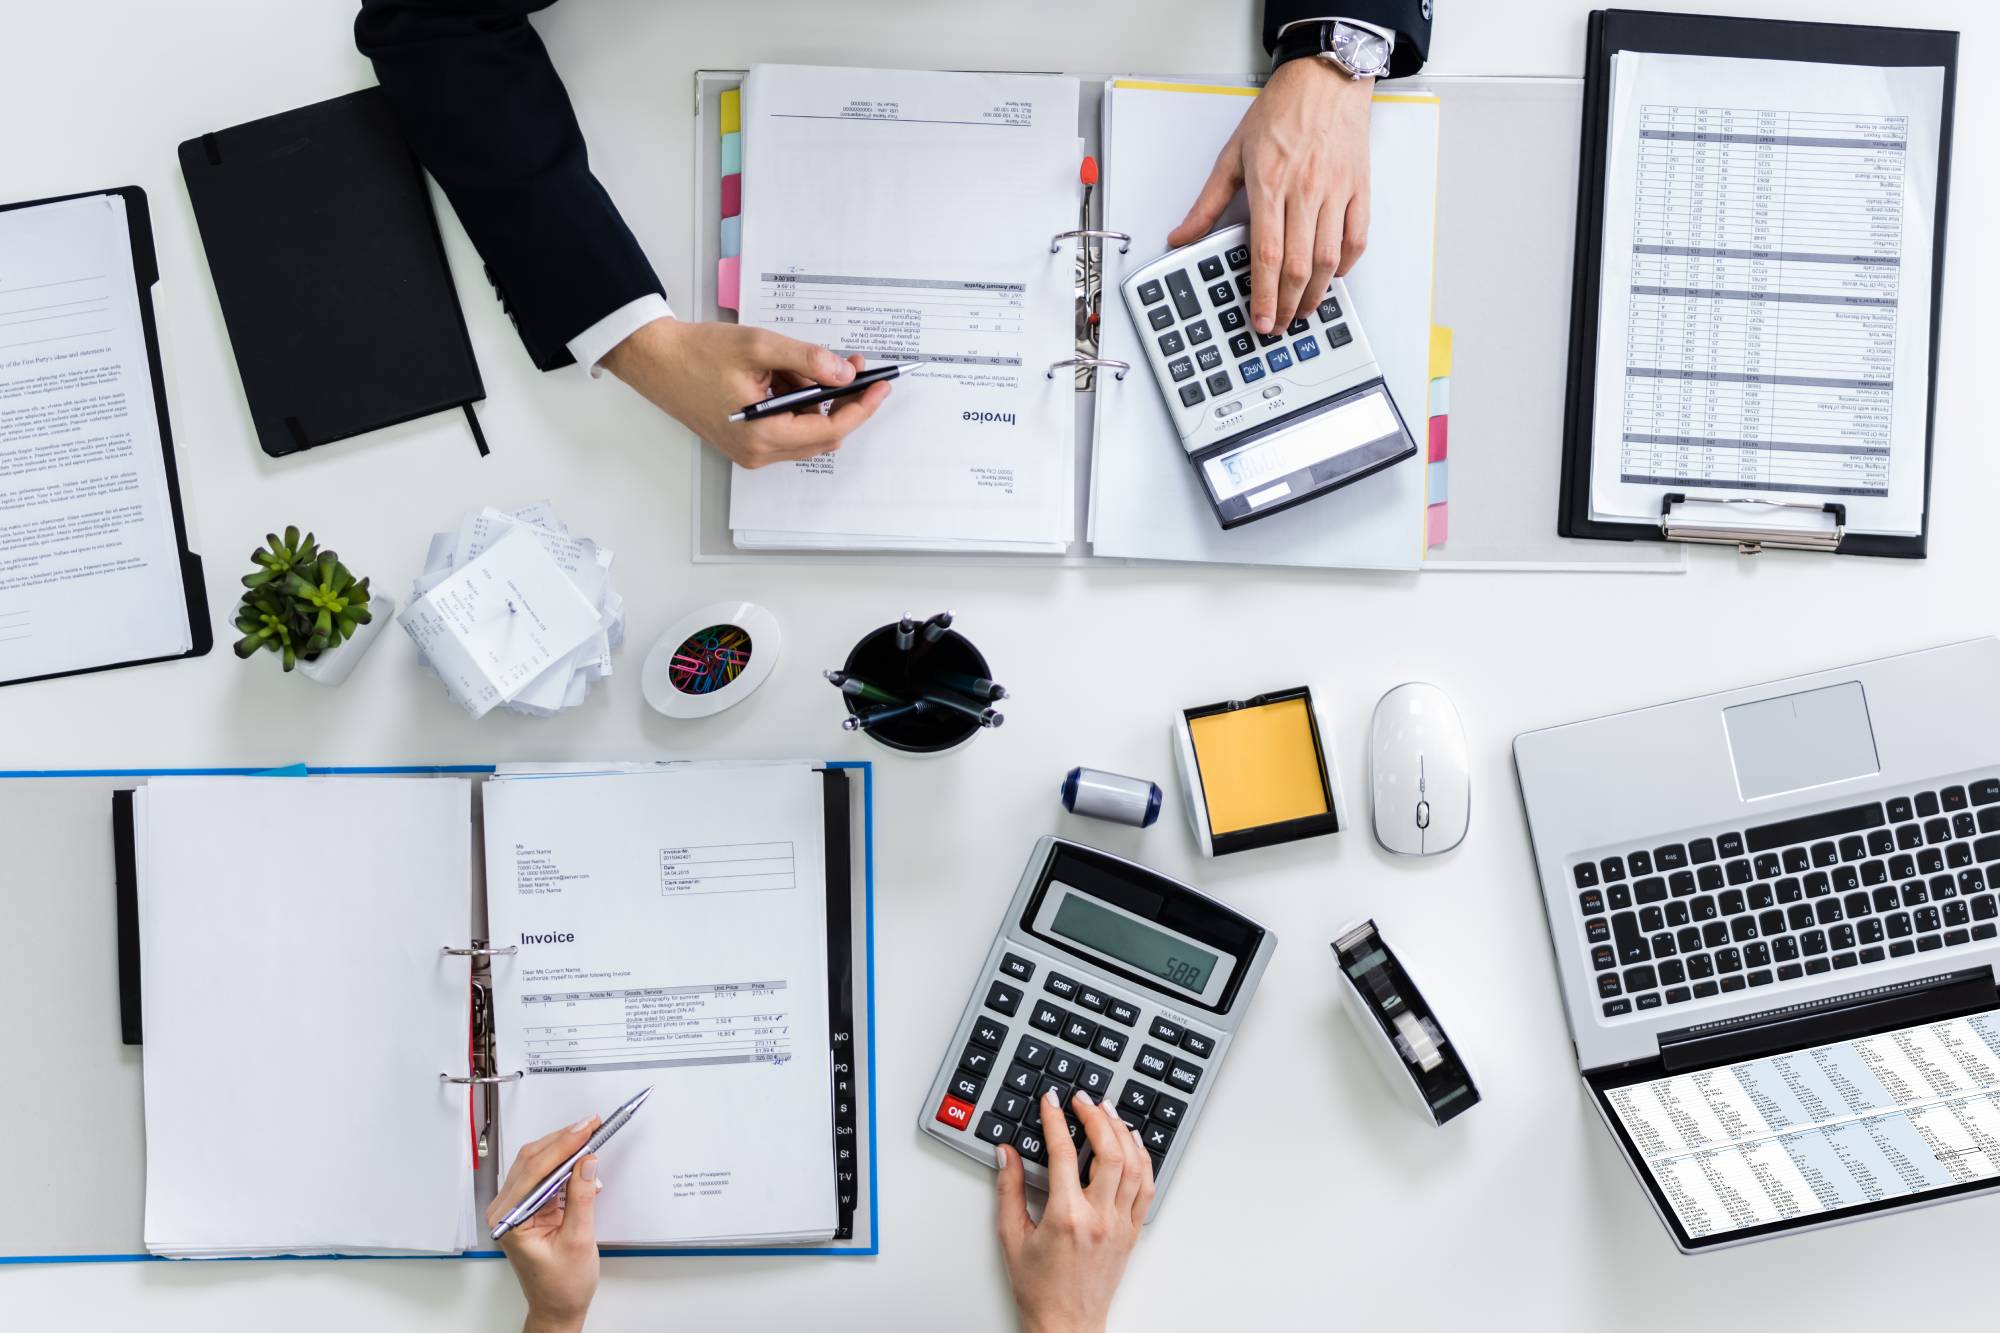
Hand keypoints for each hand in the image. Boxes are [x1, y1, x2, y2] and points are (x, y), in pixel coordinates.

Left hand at [487, 1116, 603, 1332]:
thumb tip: (587, 1162)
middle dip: (563, 1140)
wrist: (558, 1307)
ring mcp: (515, 1208)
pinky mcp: (528, 1207)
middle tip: (591, 1124)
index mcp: (510, 1221)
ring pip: (536, 1164)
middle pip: (532, 1161)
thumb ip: (580, 1198)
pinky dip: (563, 1164)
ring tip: (589, 1135)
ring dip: (563, 1148)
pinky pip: (543, 1176)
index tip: (585, 1129)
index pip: (534, 1171)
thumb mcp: (578, 1241)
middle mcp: (506, 1211)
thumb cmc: (562, 1285)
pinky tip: (580, 1158)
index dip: (562, 1145)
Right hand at [601, 317, 891, 467]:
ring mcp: (752, 452)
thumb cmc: (698, 353)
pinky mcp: (746, 443)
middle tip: (849, 363)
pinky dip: (796, 402)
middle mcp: (759, 453)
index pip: (830, 430)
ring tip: (793, 363)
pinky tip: (779, 375)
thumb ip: (807, 359)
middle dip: (840, 400)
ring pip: (807, 431)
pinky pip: (788, 427)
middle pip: (823, 434)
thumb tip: (846, 373)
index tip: (880, 385)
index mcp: (762, 436)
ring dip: (814, 399)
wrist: (656, 361)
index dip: (861, 408)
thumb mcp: (759, 346)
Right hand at [995, 1089, 1154, 1332]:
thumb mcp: (1011, 1237)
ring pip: (1134, 1166)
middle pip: (1108, 1152)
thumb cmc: (1039, 1288)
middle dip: (1096, 1117)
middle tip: (1083, 1099)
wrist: (1066, 1324)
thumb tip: (1006, 1154)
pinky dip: (1143, 1160)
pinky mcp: (1131, 1233)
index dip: (1056, 1120)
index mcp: (1066, 1218)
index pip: (1063, 1154)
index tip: (1051, 1102)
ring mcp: (1120, 1226)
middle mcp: (1098, 1219)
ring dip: (1123, 1132)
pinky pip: (1146, 1189)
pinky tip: (1133, 1144)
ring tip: (1108, 1112)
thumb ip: (1008, 1190)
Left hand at [1169, 57, 1374, 333]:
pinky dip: (1345, 265)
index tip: (1259, 320)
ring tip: (1301, 310)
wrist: (1325, 78)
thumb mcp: (1232, 154)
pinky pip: (1356, 239)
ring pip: (1330, 259)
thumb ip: (1208, 203)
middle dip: (1287, 304)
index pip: (1266, 254)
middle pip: (1299, 266)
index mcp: (1270, 185)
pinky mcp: (1359, 189)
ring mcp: (1335, 191)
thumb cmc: (1281, 111)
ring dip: (1316, 293)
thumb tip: (1182, 236)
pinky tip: (1333, 277)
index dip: (1262, 295)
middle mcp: (1305, 191)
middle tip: (1278, 324)